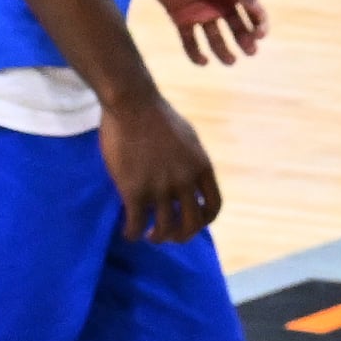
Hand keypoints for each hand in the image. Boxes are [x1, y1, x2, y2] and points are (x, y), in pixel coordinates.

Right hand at [97, 86, 222, 244]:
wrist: (132, 103)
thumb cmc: (156, 116)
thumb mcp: (187, 138)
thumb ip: (192, 162)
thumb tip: (191, 181)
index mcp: (201, 167)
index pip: (213, 206)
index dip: (204, 220)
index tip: (191, 222)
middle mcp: (185, 180)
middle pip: (192, 223)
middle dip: (181, 236)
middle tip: (169, 236)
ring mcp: (160, 187)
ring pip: (164, 229)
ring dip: (156, 237)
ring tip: (148, 235)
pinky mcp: (134, 190)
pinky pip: (136, 224)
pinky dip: (132, 233)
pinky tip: (127, 231)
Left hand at [142, 0, 267, 66]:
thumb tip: (257, 8)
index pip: (251, 11)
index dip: (259, 23)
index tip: (260, 34)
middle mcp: (218, 2)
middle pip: (237, 27)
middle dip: (245, 40)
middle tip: (250, 51)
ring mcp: (199, 10)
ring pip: (215, 38)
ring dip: (224, 51)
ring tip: (230, 60)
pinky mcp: (179, 16)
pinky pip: (189, 40)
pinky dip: (195, 53)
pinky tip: (202, 61)